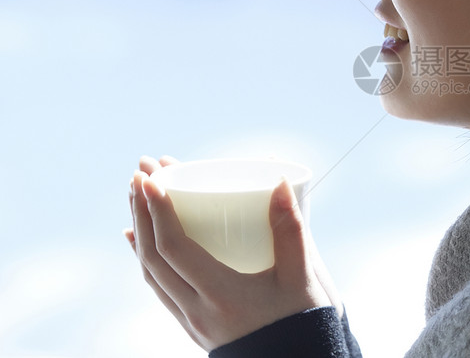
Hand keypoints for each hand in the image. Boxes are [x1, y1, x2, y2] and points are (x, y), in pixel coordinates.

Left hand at [125, 155, 340, 350]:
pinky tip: (137, 237)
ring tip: (138, 195)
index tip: (151, 178)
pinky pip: (157, 287)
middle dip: (142, 211)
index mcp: (222, 297)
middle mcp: (197, 312)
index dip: (158, 211)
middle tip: (140, 173)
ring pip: (150, 272)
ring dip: (140, 230)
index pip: (174, 249)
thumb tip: (279, 180)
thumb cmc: (304, 320)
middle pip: (153, 257)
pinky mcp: (192, 324)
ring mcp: (191, 321)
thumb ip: (291, 228)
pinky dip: (144, 257)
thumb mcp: (302, 275)